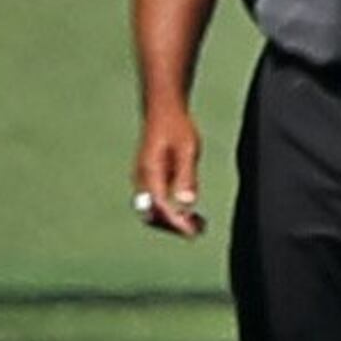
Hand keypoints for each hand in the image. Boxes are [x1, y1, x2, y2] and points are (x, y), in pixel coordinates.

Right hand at [132, 106, 204, 237]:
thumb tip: (187, 203)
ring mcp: (144, 180)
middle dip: (173, 226)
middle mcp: (142, 179)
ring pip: (153, 212)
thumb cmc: (176, 126)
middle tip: (197, 231)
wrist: (164, 109)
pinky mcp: (150, 180)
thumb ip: (187, 176)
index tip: (192, 232)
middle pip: (152, 215)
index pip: (160, 206)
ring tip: (198, 226)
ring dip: (172, 221)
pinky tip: (190, 214)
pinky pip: (156, 204)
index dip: (175, 222)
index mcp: (150, 172)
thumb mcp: (188, 148)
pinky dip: (171, 212)